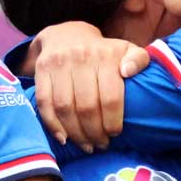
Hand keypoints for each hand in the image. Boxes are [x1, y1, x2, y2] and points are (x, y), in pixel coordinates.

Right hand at [32, 21, 148, 150]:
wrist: (66, 35)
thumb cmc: (102, 52)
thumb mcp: (126, 49)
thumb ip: (139, 60)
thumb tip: (129, 72)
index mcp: (104, 55)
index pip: (110, 97)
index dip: (113, 122)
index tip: (115, 134)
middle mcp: (80, 58)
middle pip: (87, 107)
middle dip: (95, 132)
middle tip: (100, 144)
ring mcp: (58, 64)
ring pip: (65, 108)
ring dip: (75, 133)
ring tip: (85, 145)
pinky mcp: (41, 71)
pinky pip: (44, 103)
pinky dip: (53, 125)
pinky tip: (64, 139)